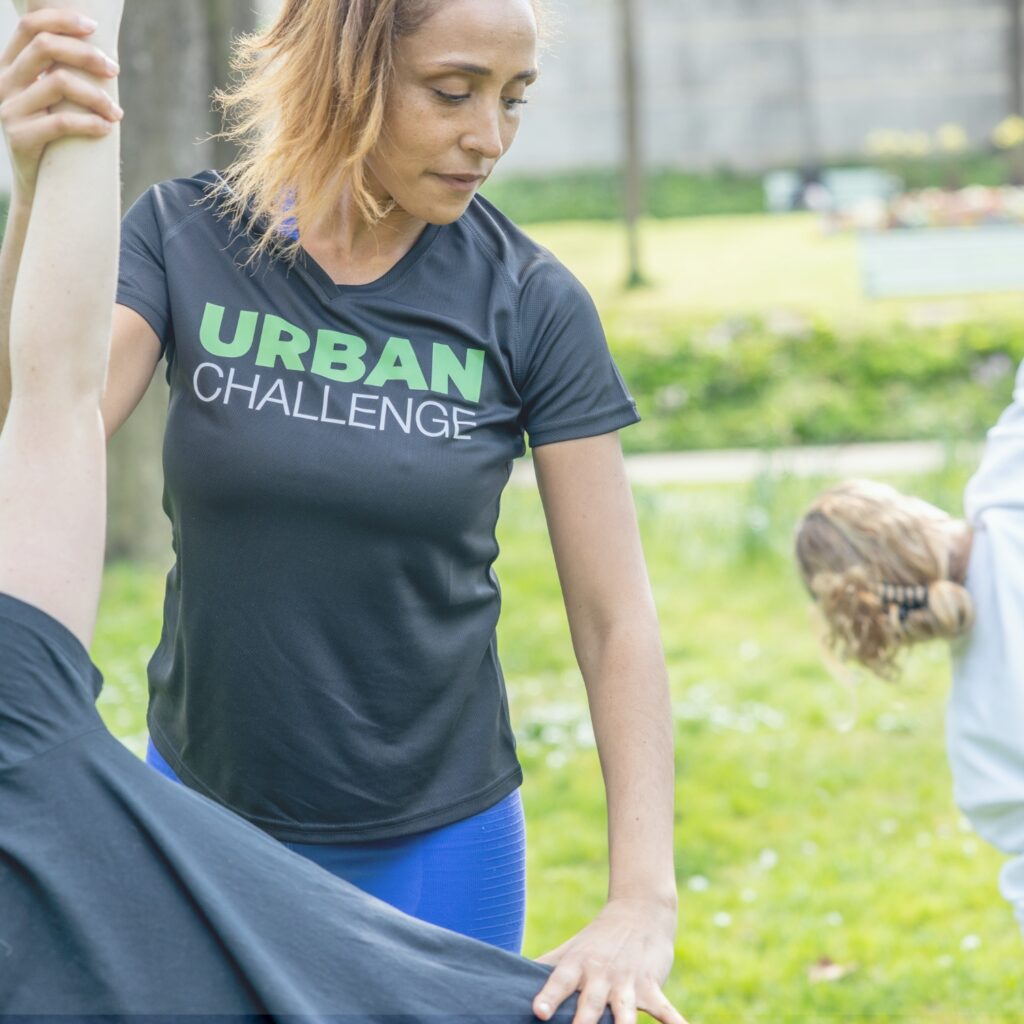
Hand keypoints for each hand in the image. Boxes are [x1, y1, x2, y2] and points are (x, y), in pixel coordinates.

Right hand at [0, 6, 120, 195]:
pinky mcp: (18, 137)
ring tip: (117, 112)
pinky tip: (108, 128)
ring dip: (96, 95)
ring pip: (58, 82)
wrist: (37, 186)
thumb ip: (60, 72)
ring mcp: (7, 109)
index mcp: (7, 66)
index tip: (95, 28)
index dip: (62, 20)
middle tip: (114, 70)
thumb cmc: (54, 138)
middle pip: (45, 47)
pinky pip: (61, 122)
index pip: (30, 27)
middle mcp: (2, 82)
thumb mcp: (51, 99)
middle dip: (86, 54)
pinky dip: (90, 123)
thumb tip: (98, 50)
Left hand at [532, 897, 686, 1023]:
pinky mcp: (652, 986)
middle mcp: (601, 974)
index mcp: (577, 965)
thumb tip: (508, 980)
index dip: (549, 996)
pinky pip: (666, 1010)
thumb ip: (544, 968)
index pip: (559, 982)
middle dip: (583, 1023)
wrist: (640, 911)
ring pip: (625, 1011)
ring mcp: (628, 982)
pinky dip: (674, 1023)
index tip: (538, 1011)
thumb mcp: (569, 950)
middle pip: (590, 1003)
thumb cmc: (597, 940)